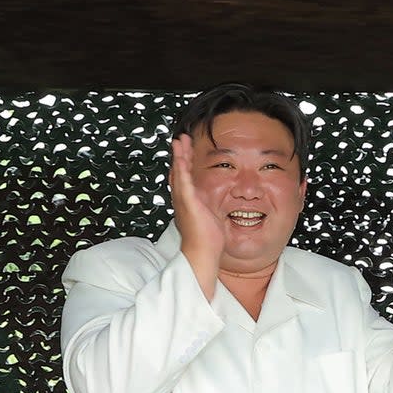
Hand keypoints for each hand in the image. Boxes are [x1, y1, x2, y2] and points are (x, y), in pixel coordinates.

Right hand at [170, 134, 226, 265]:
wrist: (202, 253)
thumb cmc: (207, 241)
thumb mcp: (210, 218)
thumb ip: (210, 208)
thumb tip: (214, 205)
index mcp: (188, 203)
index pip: (184, 179)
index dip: (184, 164)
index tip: (186, 151)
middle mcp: (182, 200)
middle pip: (178, 172)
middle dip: (180, 155)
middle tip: (180, 139)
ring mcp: (183, 201)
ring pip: (178, 173)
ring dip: (179, 156)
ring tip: (179, 141)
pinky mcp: (188, 204)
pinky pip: (183, 183)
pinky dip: (182, 169)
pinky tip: (182, 158)